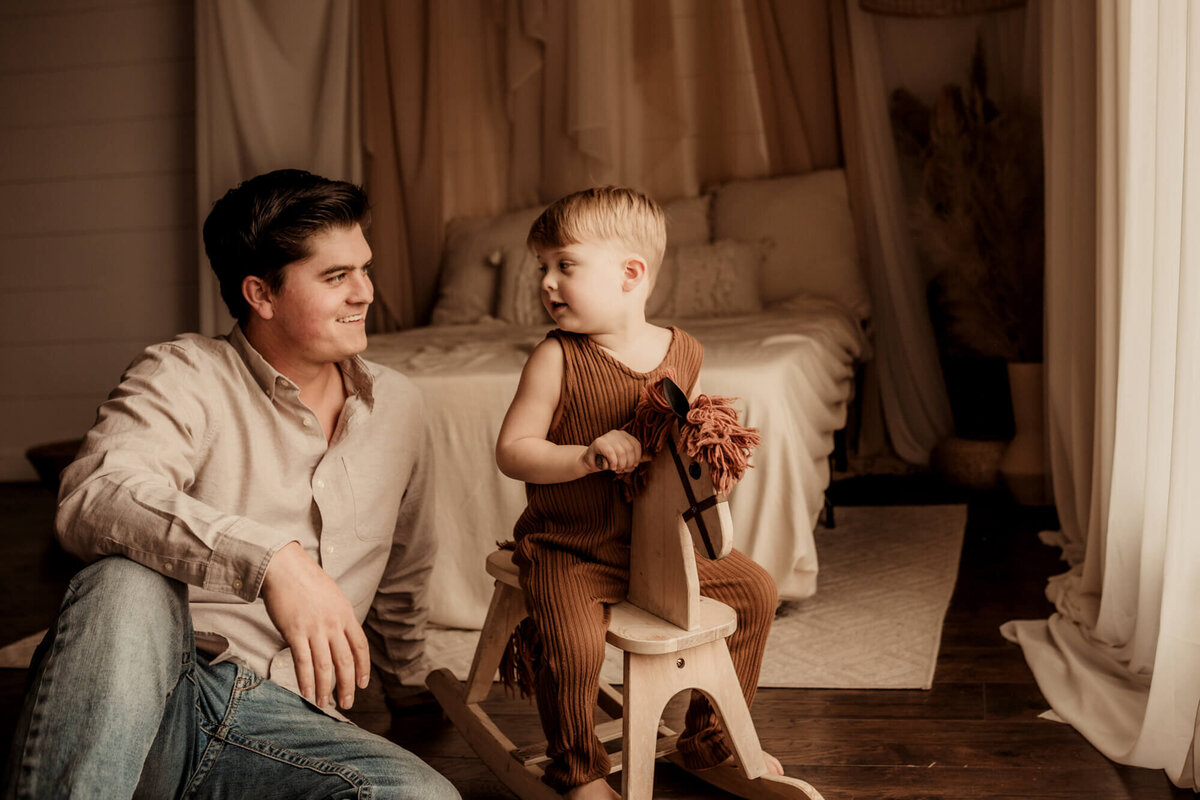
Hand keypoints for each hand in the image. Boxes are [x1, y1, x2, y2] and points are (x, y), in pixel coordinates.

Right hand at [260, 541, 369, 709]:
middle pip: (344, 661)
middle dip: (346, 686)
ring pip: (324, 666)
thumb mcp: (333, 596)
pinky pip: (302, 662)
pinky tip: (307, 692)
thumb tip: (340, 635)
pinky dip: (305, 680)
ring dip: (325, 689)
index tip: (362, 684)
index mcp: (345, 614)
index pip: (360, 647)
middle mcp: (333, 624)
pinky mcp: (295, 632)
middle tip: (346, 703)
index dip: (362, 667)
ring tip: (324, 704)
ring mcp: (315, 628)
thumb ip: (338, 617)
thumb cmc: (306, 580)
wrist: (285, 567)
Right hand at [584, 430, 643, 474]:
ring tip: (617, 469)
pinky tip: (612, 467)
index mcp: (624, 435)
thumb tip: (649, 458)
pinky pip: (611, 453)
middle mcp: (617, 433)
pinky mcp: (599, 442)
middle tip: (623, 470)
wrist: (588, 461)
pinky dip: (613, 463)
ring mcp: (607, 437)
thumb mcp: (621, 457)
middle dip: (628, 463)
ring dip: (621, 465)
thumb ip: (632, 456)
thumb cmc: (607, 460)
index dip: (637, 458)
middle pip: (630, 450)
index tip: (633, 466)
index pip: (636, 445)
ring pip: (621, 452)